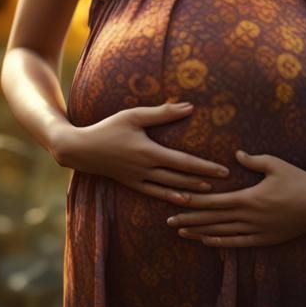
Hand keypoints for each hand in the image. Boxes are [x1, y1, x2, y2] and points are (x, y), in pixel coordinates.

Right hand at [58, 101, 230, 200]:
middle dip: (203, 180)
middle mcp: (146, 169)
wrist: (80, 149)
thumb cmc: (108, 127)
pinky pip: (155, 193)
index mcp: (149, 152)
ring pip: (170, 188)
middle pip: (180, 178)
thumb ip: (162, 113)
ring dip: (191, 191)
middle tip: (225, 183)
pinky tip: (183, 199)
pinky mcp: (131, 183)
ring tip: (209, 194)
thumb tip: (189, 107)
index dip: (205, 167)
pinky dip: (170, 197)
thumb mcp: (134, 116)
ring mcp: (138, 179)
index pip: (183, 162)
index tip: (223, 170)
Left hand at [165, 149, 305, 246]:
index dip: (193, 203)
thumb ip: (253, 160)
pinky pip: (238, 243)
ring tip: (182, 232)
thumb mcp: (276, 164)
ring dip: (200, 233)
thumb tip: (236, 154)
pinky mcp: (266, 239)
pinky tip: (207, 241)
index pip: (214, 202)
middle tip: (169, 220)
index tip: (175, 202)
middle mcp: (250, 217)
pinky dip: (221, 242)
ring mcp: (258, 230)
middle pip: (213, 219)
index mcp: (250, 198)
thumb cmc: (300, 179)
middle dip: (190, 219)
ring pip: (222, 233)